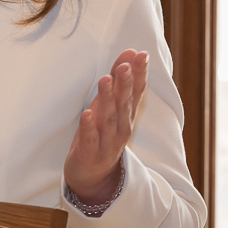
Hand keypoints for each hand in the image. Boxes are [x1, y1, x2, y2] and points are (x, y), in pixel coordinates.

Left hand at [63, 49, 148, 203]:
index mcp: (127, 115)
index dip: (139, 73)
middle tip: (125, 64)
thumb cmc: (101, 133)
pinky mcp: (90, 153)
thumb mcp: (109, 105)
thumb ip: (119, 80)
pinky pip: (90, 139)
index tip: (141, 55)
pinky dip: (89, 127)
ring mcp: (107, 142)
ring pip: (108, 118)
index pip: (136, 91)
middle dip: (125, 83)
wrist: (93, 175)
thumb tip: (131, 52)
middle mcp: (121, 127)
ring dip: (107, 99)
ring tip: (105, 80)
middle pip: (124, 103)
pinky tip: (86, 114)